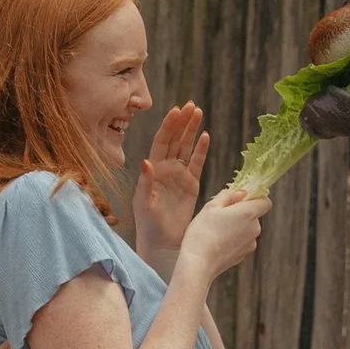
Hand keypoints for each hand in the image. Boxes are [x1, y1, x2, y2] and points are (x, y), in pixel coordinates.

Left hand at [132, 101, 208, 272]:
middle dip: (182, 122)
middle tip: (192, 106)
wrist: (162, 242)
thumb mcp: (144, 203)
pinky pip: (197, 163)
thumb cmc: (148, 224)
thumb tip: (147, 162)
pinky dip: (201, 149)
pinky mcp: (191, 185)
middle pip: (175, 139)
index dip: (169, 126)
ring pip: (186, 147)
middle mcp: (165, 169)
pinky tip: (205, 136)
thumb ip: (146, 182)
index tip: (177, 110)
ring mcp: (179, 175)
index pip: (161, 141)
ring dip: (192, 130)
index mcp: (152, 170)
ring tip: (199, 113)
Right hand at [181, 185, 269, 281]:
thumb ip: (229, 195)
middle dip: (241, 213)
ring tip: (216, 230)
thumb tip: (242, 192)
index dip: (255, 198)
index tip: (241, 199)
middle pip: (254, 215)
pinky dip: (234, 239)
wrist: (199, 262)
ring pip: (247, 229)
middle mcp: (255, 228)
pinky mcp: (244, 254)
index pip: (265, 201)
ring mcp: (251, 243)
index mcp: (249, 213)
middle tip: (221, 215)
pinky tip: (218, 242)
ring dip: (237, 226)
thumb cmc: (203, 231)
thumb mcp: (211, 206)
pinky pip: (242, 241)